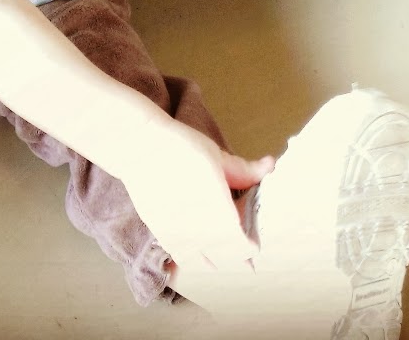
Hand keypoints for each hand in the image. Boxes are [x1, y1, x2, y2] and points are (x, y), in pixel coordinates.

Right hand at [121, 118, 273, 270]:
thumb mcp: (215, 154)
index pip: (241, 244)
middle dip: (236, 260)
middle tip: (245, 257)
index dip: (250, 248)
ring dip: (216, 263)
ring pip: (203, 263)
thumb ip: (244, 169)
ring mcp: (177, 233)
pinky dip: (193, 260)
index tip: (255, 246)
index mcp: (217, 208)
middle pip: (225, 258)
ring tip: (222, 258)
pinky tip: (199, 256)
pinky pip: (181, 257)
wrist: (138, 146)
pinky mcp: (161, 232)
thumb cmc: (179, 145)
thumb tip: (270, 166)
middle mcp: (198, 227)